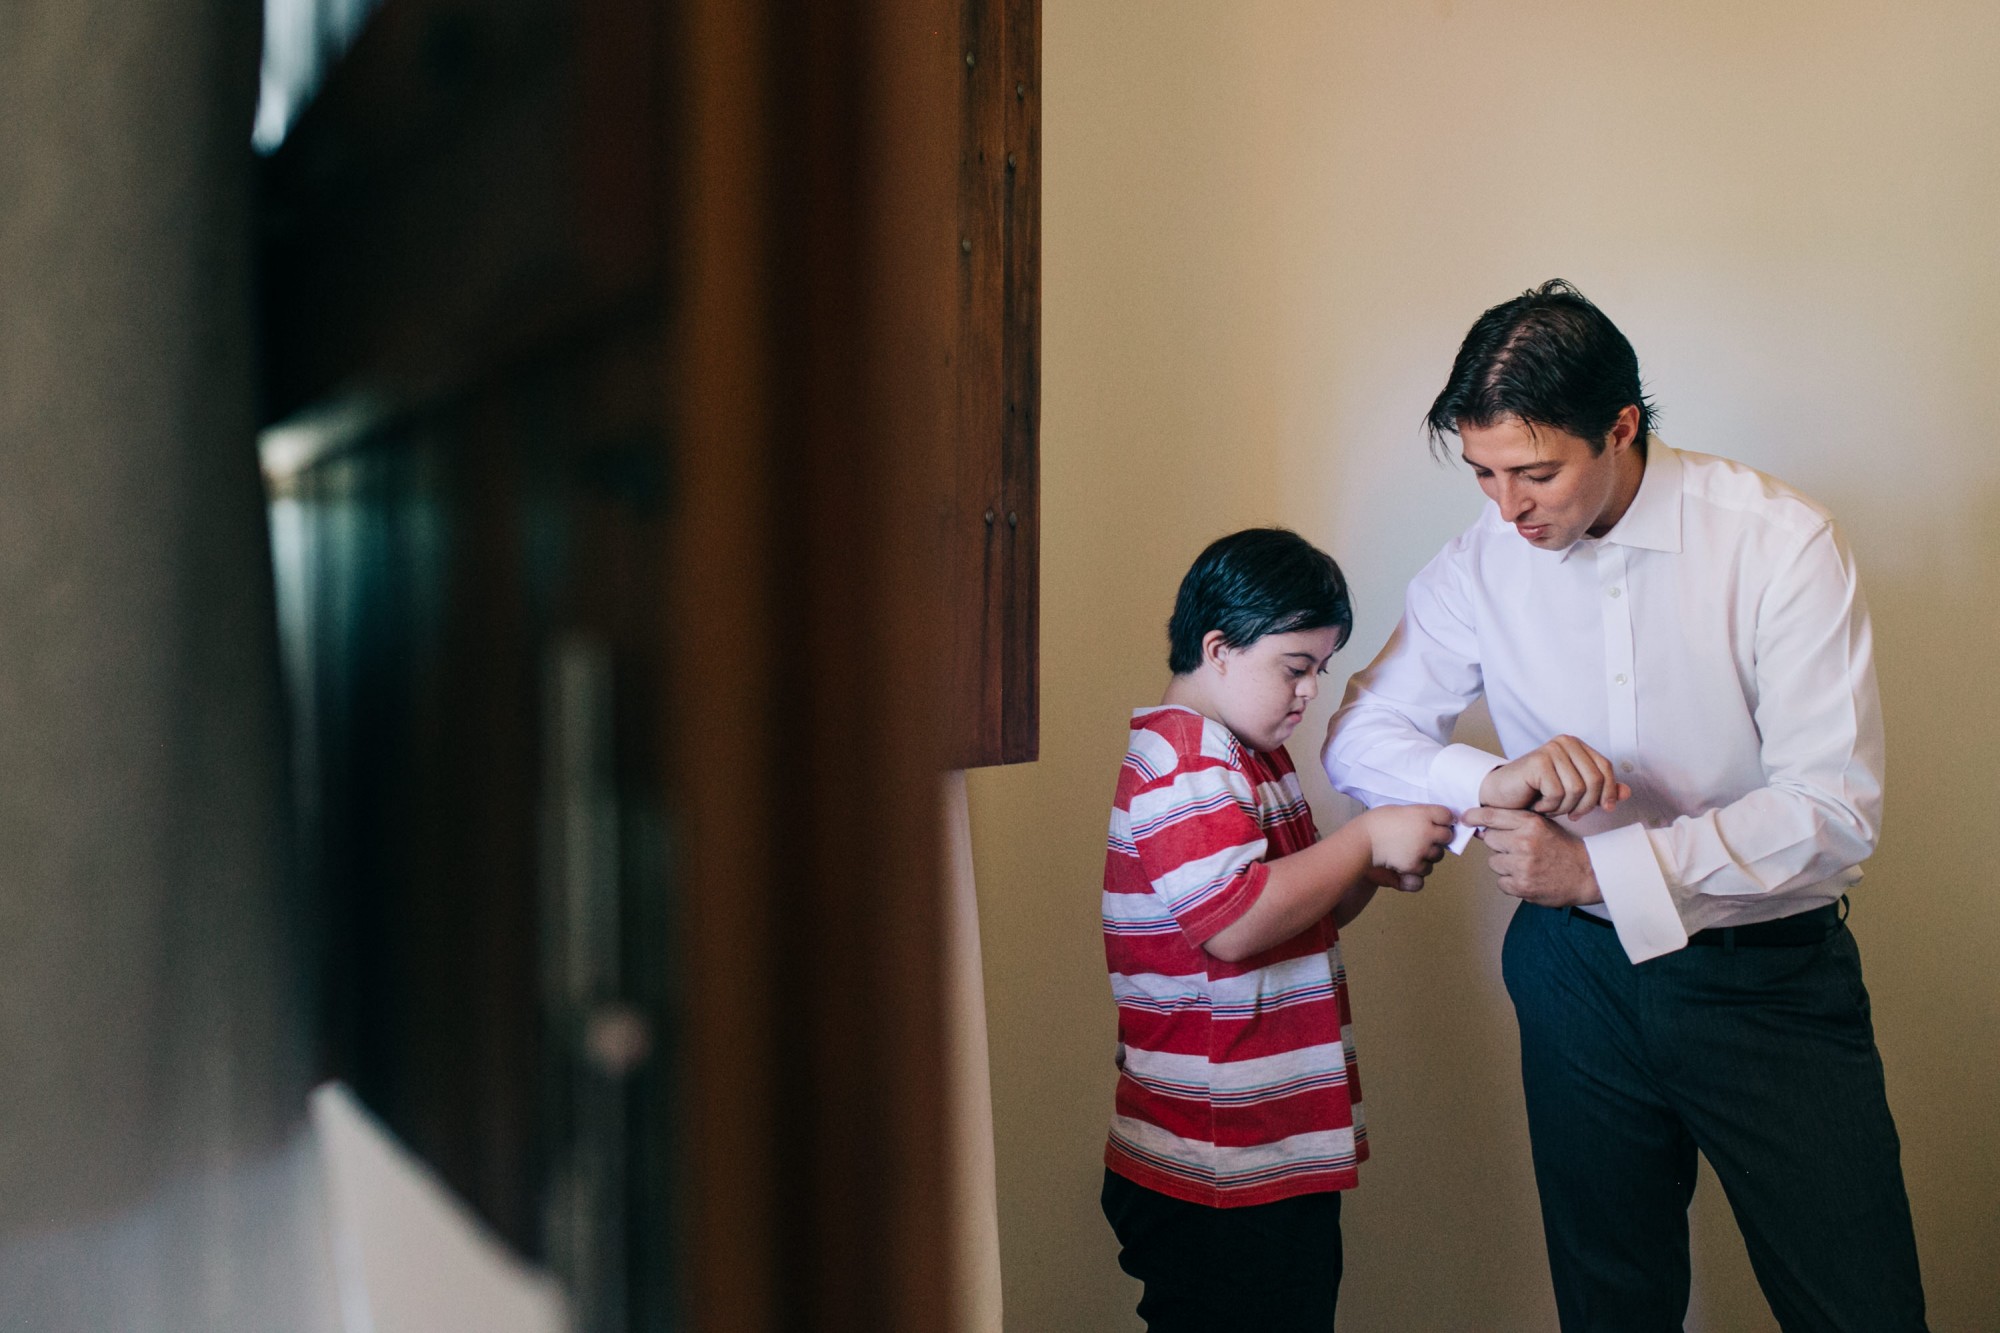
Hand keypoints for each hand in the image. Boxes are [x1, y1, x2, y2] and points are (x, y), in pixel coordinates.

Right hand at [1364, 804, 1456, 891]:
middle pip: (1447, 836)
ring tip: (1411, 852)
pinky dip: (1418, 868)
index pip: (1447, 815)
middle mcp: (1426, 831)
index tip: (1440, 823)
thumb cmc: (1376, 823)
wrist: (1361, 841)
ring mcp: (1422, 849)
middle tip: (1425, 840)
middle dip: (1440, 839)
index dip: (1445, 820)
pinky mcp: (1415, 865)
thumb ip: (1418, 816)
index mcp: (1422, 814)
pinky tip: (1406, 862)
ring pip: (1438, 855)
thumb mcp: (1399, 811)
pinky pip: (1426, 869)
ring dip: (1429, 855)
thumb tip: (1432, 822)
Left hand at [1460, 807, 1601, 906]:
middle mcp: (1525, 843)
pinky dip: (1510, 882)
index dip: (1474, 816)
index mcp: (1531, 823)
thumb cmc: (1563, 848)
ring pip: (1493, 862)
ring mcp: (1522, 866)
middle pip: (1489, 839)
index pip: (1492, 816)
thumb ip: (1515, 822)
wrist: (1589, 874)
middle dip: (1499, 844)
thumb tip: (1481, 825)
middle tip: (1518, 848)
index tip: (1465, 818)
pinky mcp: (1522, 887)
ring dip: (1504, 864)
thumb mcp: (1543, 826)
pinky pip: (1501, 882)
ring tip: (1526, 864)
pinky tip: (1527, 877)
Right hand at [1479, 736, 1629, 818]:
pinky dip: (1550, 806)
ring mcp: (1550, 750)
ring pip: (1578, 789)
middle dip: (1586, 804)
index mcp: (1576, 745)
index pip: (1605, 768)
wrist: (1501, 797)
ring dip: (1565, 807)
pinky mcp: (1538, 762)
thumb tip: (1627, 792)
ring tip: (1551, 807)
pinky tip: (1538, 804)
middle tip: (1570, 813)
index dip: (1609, 792)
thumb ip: (1600, 791)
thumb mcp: (1574, 794)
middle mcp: (1564, 742)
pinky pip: (1558, 793)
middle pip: (1595, 780)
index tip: (1604, 809)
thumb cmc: (1536, 794)